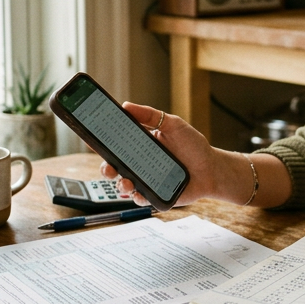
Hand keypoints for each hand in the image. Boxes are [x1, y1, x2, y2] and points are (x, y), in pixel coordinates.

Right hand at [99, 102, 232, 206]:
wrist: (212, 168)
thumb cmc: (194, 146)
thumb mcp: (173, 124)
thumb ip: (151, 115)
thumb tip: (126, 105)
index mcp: (141, 145)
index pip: (117, 143)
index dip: (102, 142)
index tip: (92, 138)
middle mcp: (140, 163)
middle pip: (114, 166)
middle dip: (106, 167)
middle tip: (108, 166)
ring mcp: (146, 180)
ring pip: (124, 185)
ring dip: (120, 184)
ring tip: (126, 181)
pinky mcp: (155, 195)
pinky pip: (141, 198)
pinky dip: (137, 197)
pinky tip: (139, 192)